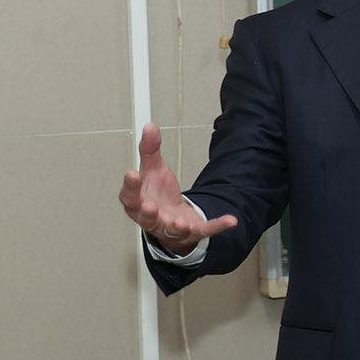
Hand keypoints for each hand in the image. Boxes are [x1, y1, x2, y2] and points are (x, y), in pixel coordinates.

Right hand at [118, 122, 236, 253]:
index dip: (130, 186)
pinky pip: (205, 230)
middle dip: (147, 212)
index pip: (129, 196)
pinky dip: (217, 225)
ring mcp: (171, 227)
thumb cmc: (157, 194)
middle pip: (146, 217)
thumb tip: (149, 127)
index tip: (132, 173)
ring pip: (171, 230)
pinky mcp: (193, 232)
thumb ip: (150, 151)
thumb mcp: (154, 170)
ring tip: (181, 223)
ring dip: (176, 227)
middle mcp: (152, 218)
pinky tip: (230, 220)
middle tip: (150, 206)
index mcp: (138, 202)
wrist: (173, 216)